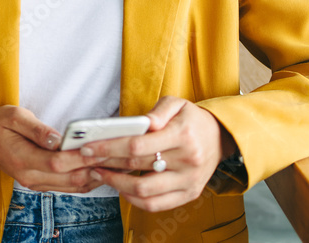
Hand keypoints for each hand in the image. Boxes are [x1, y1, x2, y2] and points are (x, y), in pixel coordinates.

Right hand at [0, 105, 104, 192]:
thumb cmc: (0, 124)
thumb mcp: (15, 117)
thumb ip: (37, 129)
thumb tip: (58, 138)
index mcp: (22, 159)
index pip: (57, 163)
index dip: (80, 157)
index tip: (100, 149)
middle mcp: (30, 177)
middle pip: (69, 179)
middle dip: (94, 168)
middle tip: (116, 158)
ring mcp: (36, 183)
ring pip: (72, 187)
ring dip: (94, 177)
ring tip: (114, 164)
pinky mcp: (41, 184)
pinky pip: (68, 187)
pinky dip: (85, 180)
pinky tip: (100, 170)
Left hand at [78, 96, 229, 211]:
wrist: (220, 138)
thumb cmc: (192, 120)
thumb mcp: (178, 103)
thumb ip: (158, 110)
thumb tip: (141, 122)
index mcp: (182, 135)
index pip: (138, 145)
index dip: (109, 148)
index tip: (89, 147)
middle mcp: (187, 161)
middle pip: (137, 167)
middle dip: (107, 163)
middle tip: (87, 159)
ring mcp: (188, 181)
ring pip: (145, 191)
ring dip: (117, 184)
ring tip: (101, 173)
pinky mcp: (189, 194)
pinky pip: (156, 205)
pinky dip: (134, 199)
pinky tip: (121, 188)